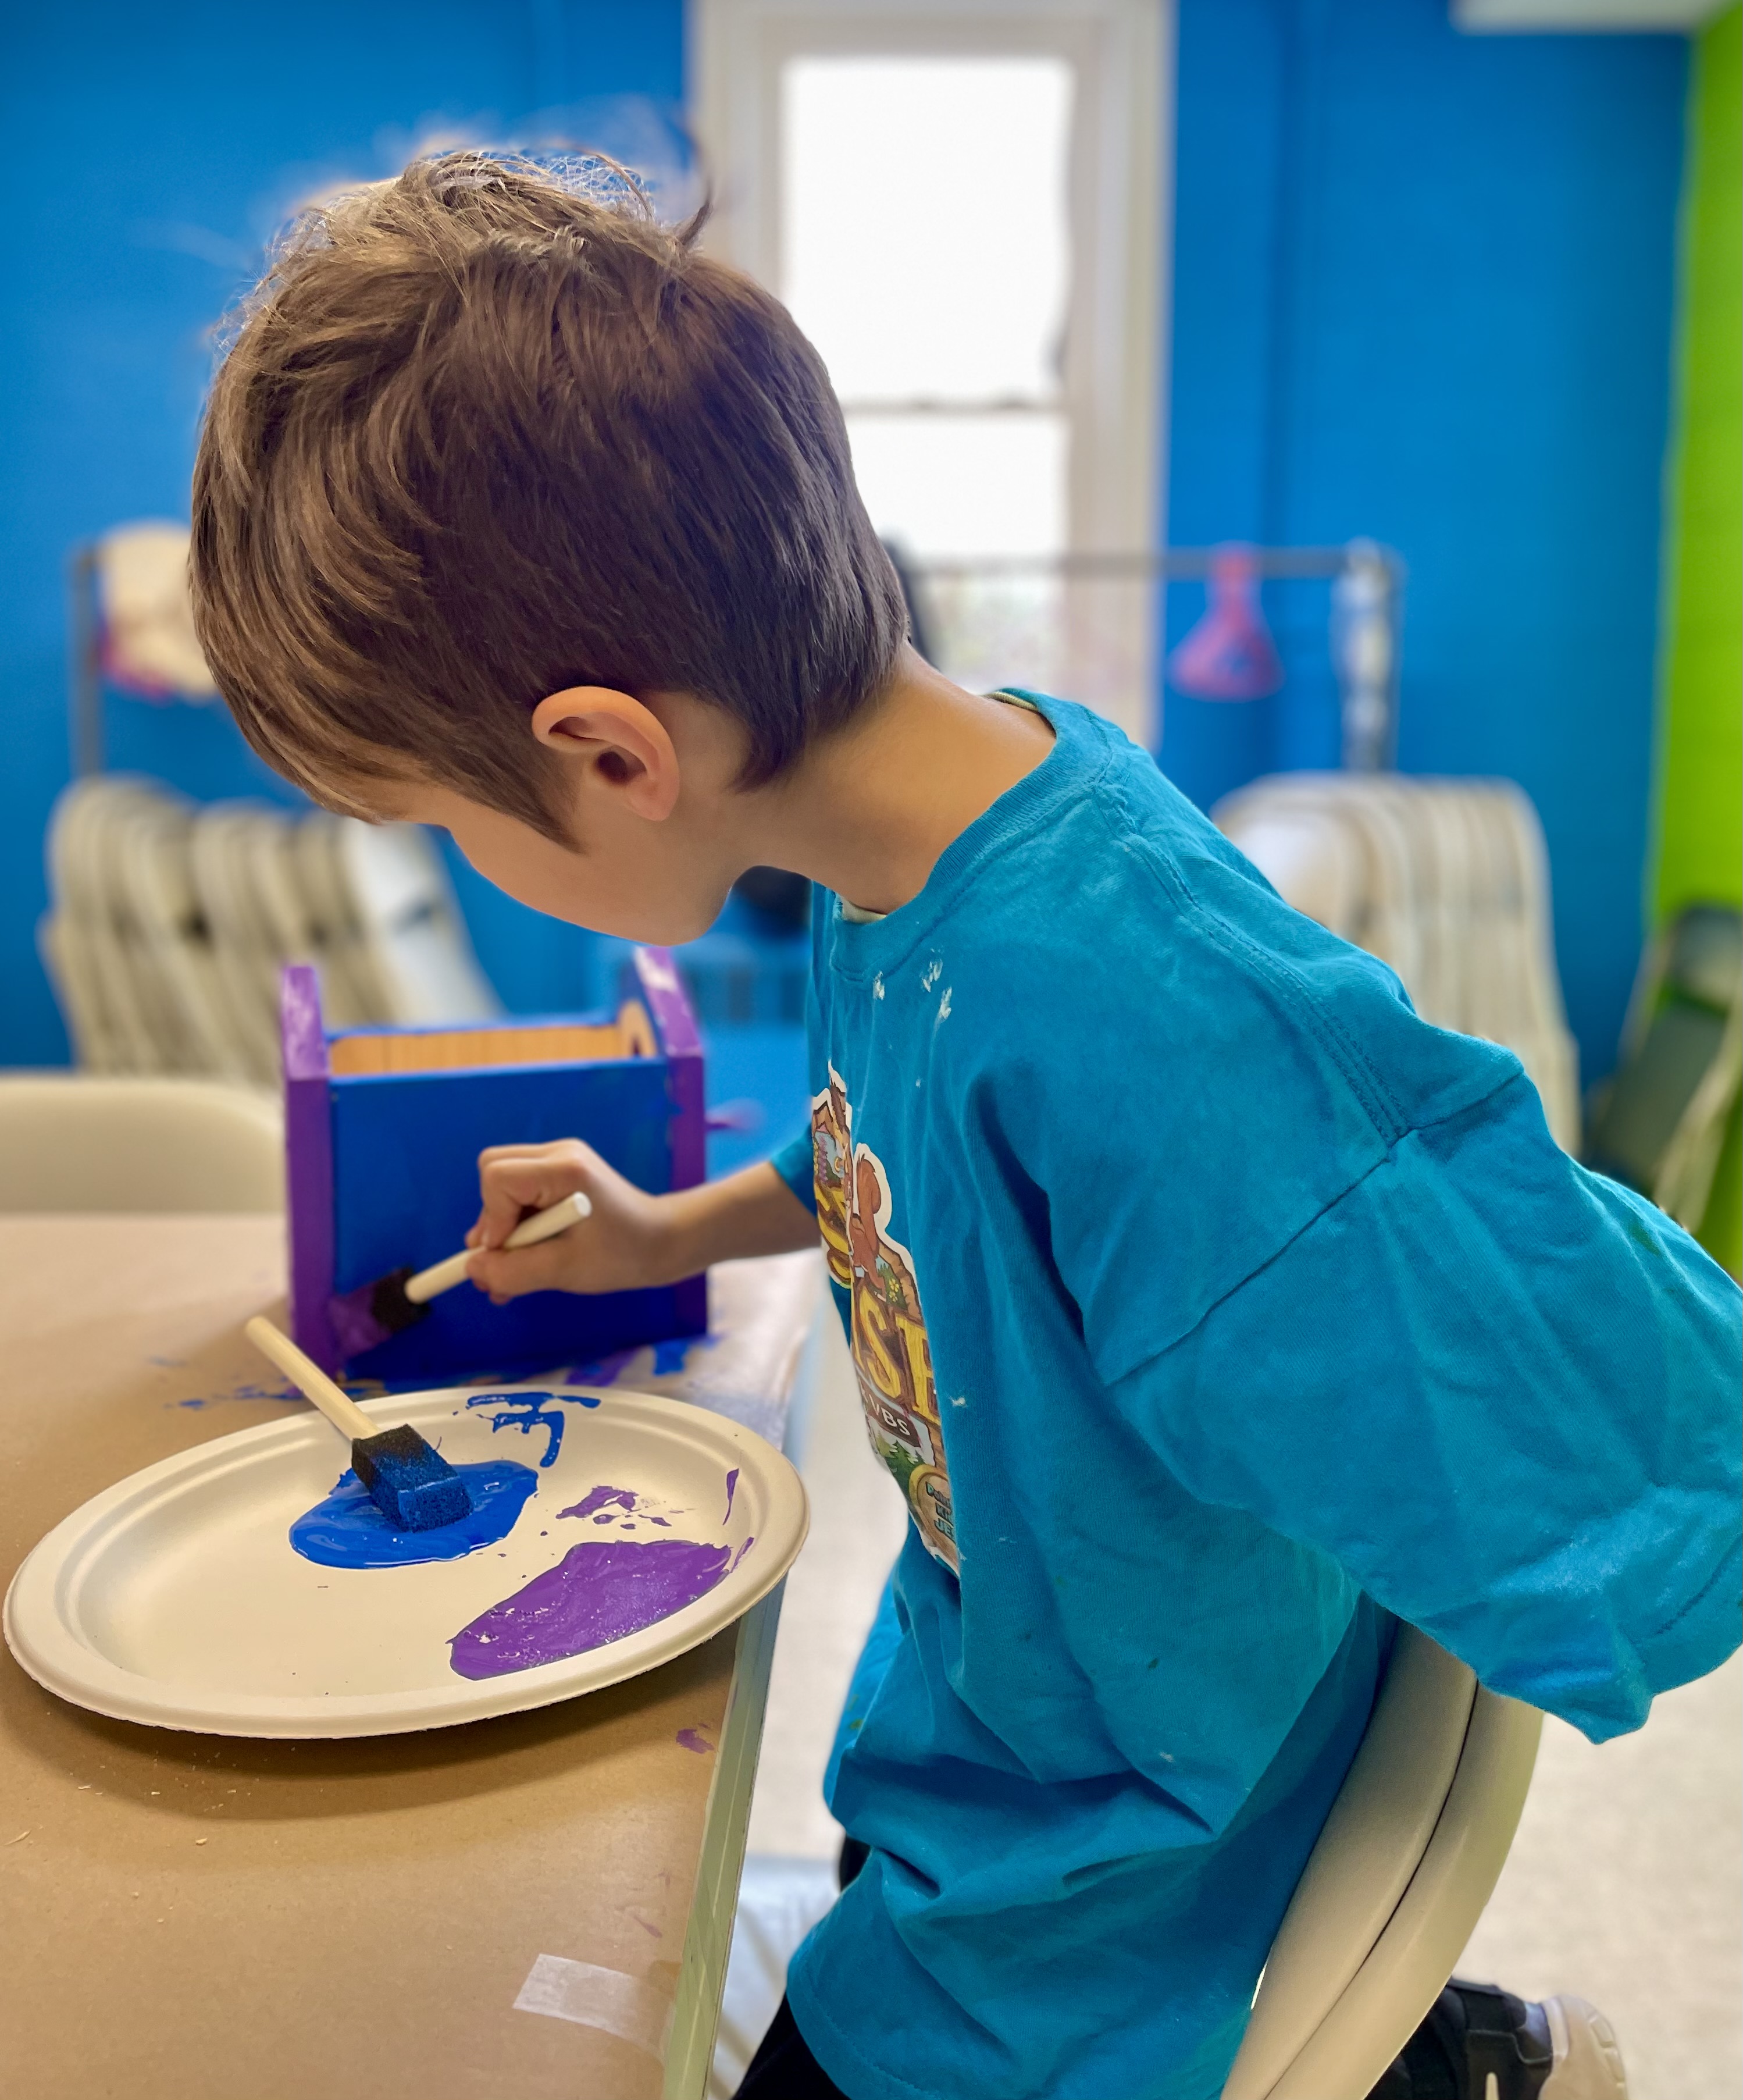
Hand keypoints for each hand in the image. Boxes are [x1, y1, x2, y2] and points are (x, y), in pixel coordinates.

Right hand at [465, 1140, 676, 1300]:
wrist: (664, 1242)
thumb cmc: (624, 1255)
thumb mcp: (565, 1271)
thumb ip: (514, 1271)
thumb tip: (474, 1269)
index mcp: (565, 1170)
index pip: (497, 1178)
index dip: (492, 1219)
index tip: (505, 1253)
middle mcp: (560, 1154)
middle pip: (493, 1170)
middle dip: (492, 1219)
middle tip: (505, 1260)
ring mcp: (562, 1160)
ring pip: (503, 1183)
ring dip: (504, 1227)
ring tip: (519, 1269)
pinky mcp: (562, 1173)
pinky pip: (521, 1190)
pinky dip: (518, 1222)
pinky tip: (531, 1254)